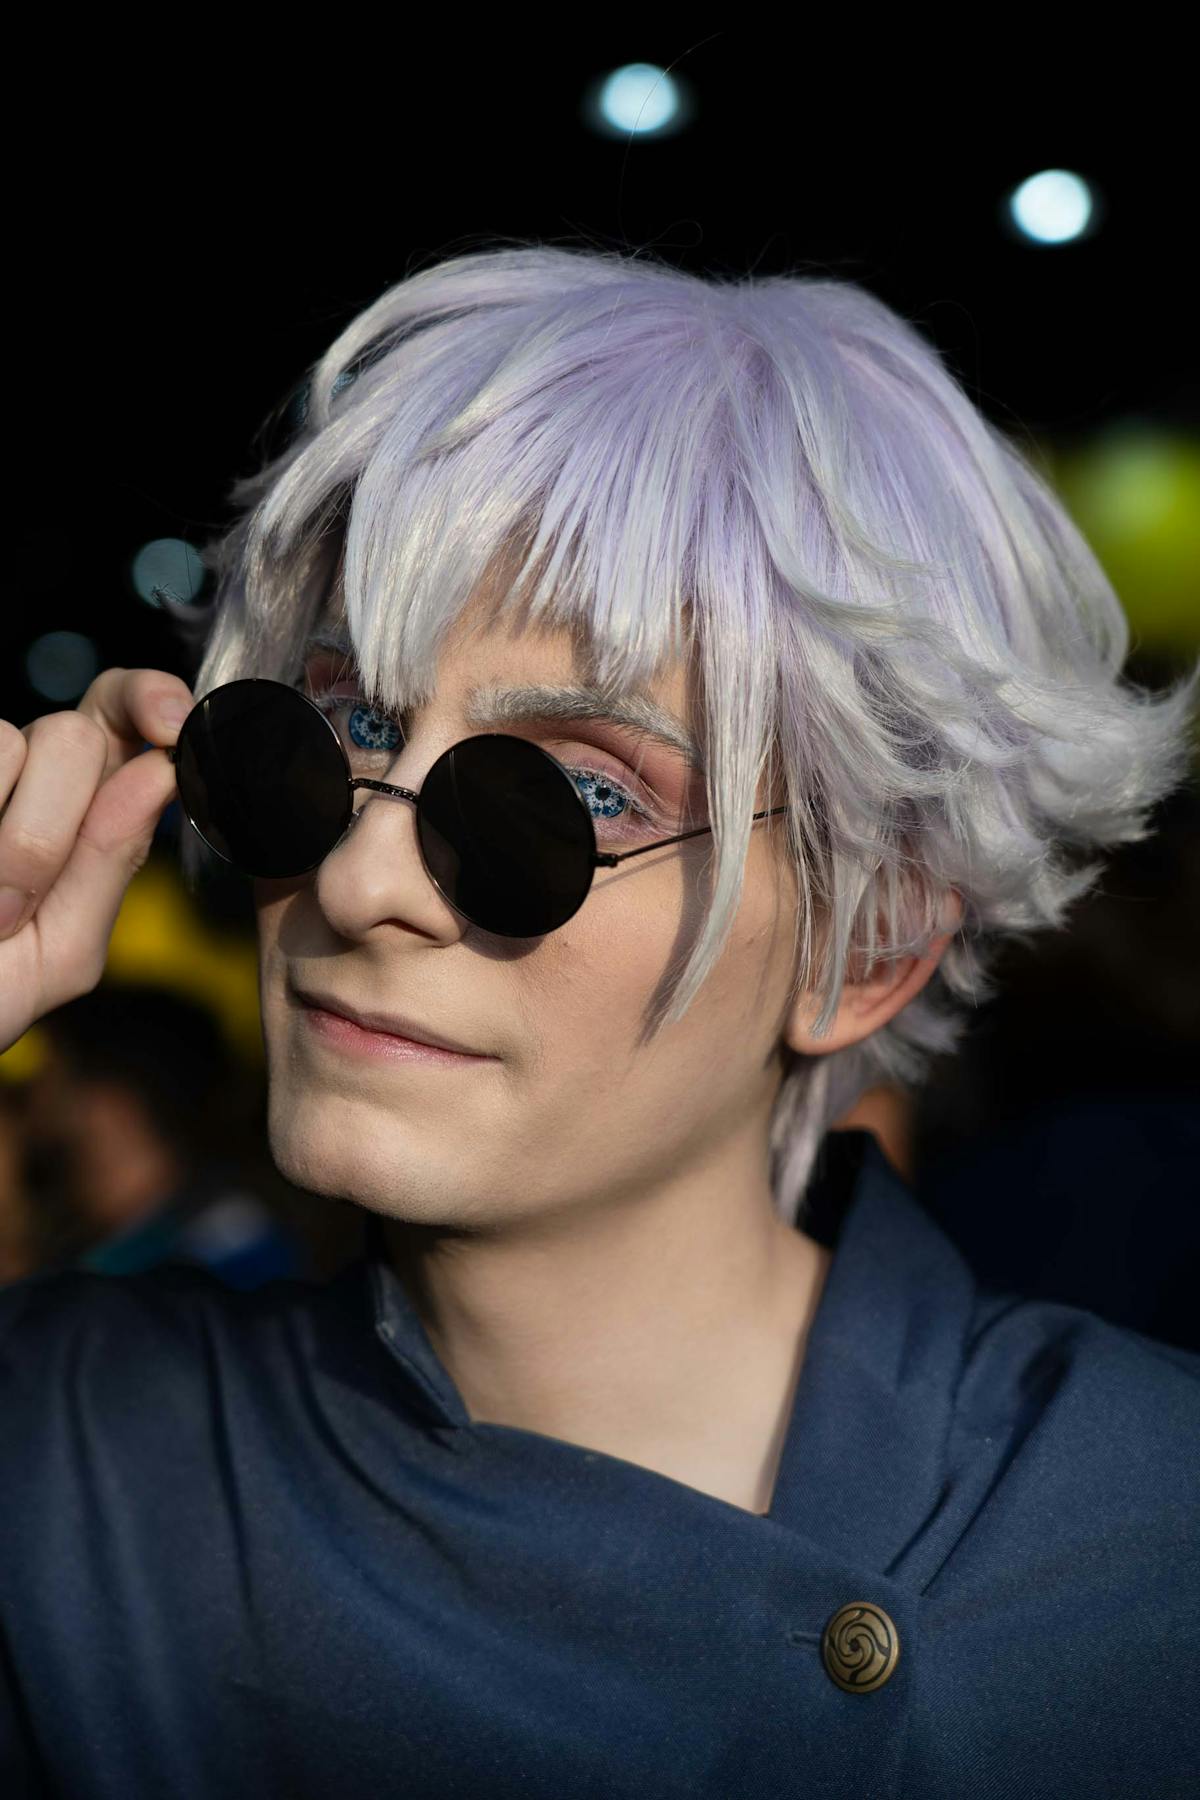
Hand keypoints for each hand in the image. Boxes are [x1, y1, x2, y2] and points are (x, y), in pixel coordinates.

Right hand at [0, 669, 192, 1051]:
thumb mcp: (60, 950)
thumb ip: (111, 864)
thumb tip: (159, 772)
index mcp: (80, 803)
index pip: (127, 713)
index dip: (152, 699)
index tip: (170, 729)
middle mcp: (22, 768)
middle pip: (74, 734)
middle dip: (53, 826)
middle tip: (10, 909)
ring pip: (8, 741)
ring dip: (5, 842)